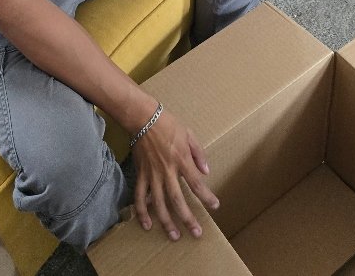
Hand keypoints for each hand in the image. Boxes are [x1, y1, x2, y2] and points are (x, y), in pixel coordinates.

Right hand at [131, 111, 219, 240]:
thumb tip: (206, 172)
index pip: (196, 183)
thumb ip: (198, 154)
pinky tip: (147, 224)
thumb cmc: (168, 124)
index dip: (206, 196)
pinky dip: (142, 211)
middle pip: (178, 199)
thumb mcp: (189, 135)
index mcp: (181, 160)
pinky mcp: (140, 174)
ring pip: (159, 203)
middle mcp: (167, 171)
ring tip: (174, 236)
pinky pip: (140, 196)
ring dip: (166, 221)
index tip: (215, 206)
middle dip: (187, 218)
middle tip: (196, 233)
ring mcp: (152, 174)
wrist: (143, 118)